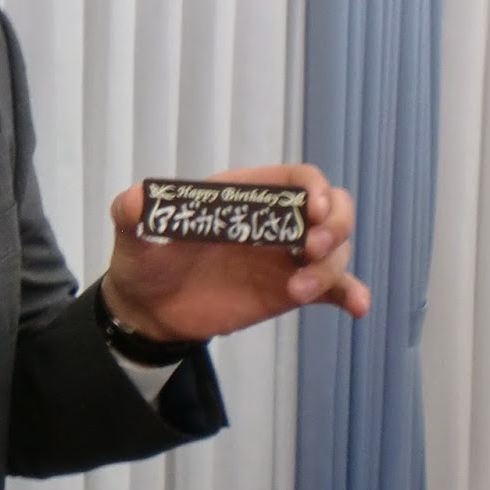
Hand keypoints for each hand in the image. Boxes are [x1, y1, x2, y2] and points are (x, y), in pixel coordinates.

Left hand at [100, 164, 367, 341]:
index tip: (312, 211)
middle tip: (312, 249)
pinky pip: (332, 289)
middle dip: (336, 224)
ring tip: (298, 292)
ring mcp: (285, 257)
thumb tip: (134, 201)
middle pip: (330, 209)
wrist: (149, 310)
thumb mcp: (132, 233)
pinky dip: (350, 293)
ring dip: (331, 268)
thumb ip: (132, 212)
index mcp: (244, 195)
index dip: (314, 189)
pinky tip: (357, 306)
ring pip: (334, 251)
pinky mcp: (289, 291)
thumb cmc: (145, 261)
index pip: (296, 179)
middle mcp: (273, 222)